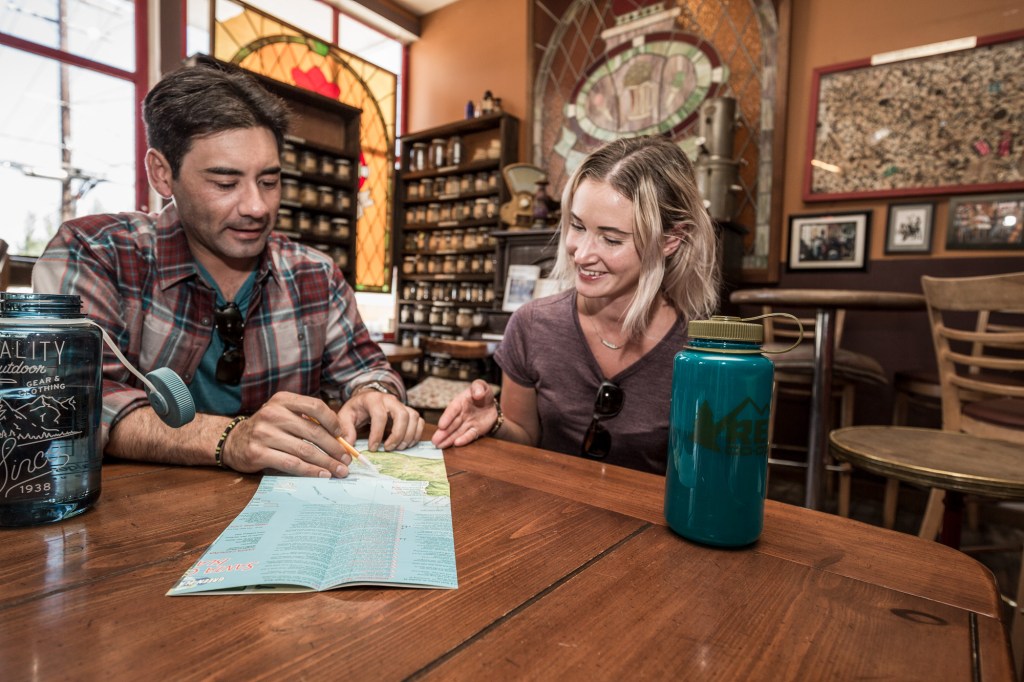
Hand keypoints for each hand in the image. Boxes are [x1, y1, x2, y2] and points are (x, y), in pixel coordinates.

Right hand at [221, 392, 351, 477]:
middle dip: (335, 448)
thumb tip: (340, 435)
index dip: (333, 421)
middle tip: (347, 459)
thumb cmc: (267, 428)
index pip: (315, 406)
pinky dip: (310, 470)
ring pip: (305, 450)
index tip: (343, 435)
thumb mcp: (283, 414)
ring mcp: (264, 434)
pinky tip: (322, 474)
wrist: (233, 441)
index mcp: (282, 400)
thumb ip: (306, 419)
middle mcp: (273, 414)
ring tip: (339, 470)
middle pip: (313, 432)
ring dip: (326, 462)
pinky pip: (292, 464)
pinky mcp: (259, 453)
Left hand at [337, 389, 423, 451]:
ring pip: (413, 417)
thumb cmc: (356, 409)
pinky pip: (419, 421)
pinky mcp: (408, 411)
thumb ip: (346, 429)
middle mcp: (390, 400)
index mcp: (373, 399)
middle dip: (397, 435)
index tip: (372, 448)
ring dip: (408, 436)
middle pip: (402, 415)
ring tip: (398, 448)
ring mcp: (401, 404)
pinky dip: (416, 434)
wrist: (366, 399)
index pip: (380, 415)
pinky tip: (406, 444)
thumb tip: (349, 445)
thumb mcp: (345, 416)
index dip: (377, 434)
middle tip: (388, 448)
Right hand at [431, 379, 496, 448]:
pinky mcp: (475, 430)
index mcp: (460, 402)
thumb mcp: (480, 386)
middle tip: (434, 441)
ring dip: (448, 439)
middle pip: (452, 424)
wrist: (491, 405)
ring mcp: (467, 423)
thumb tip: (478, 394)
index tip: (441, 425)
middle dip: (443, 433)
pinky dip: (464, 440)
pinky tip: (456, 444)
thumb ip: (478, 387)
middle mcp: (462, 414)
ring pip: (457, 432)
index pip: (453, 409)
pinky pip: (470, 435)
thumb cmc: (482, 393)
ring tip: (438, 445)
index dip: (447, 417)